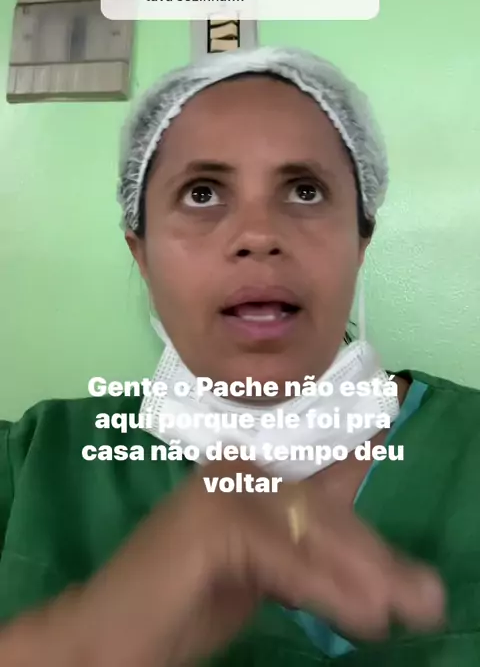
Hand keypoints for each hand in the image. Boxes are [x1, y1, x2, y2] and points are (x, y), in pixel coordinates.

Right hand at [71, 460, 443, 666]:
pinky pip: (281, 554)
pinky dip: (323, 587)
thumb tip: (365, 561)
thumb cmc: (183, 600)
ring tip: (400, 613)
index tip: (388, 417)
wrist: (110, 630)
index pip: (311, 459)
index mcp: (245, 477)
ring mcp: (218, 491)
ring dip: (359, 576)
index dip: (355, 443)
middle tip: (423, 596)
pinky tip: (359, 615)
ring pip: (307, 527)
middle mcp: (234, 470)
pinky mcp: (206, 522)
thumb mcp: (260, 572)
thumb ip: (299, 550)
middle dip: (373, 553)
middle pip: (318, 503)